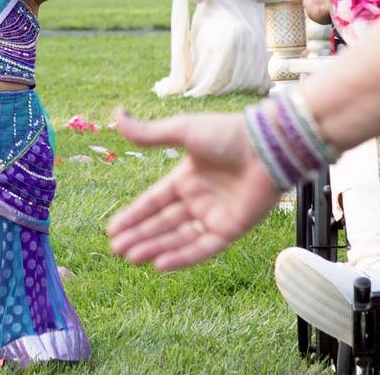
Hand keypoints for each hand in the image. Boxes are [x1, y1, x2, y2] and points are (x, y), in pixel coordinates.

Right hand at [106, 110, 281, 270]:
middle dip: (139, 236)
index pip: (153, 202)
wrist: (267, 146)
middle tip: (116, 250)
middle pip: (163, 223)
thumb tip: (116, 115)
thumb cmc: (227, 134)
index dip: (133, 216)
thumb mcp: (181, 130)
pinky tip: (160, 264)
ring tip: (131, 258)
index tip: (112, 229)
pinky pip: (203, 247)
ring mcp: (214, 215)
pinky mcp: (232, 228)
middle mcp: (198, 199)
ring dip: (155, 247)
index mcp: (186, 178)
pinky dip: (182, 256)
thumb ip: (148, 133)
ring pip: (179, 237)